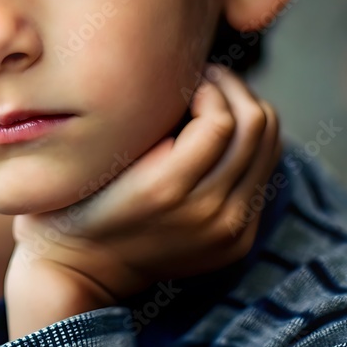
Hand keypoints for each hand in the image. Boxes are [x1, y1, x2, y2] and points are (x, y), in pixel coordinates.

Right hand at [5, 65, 281, 336]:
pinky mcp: (239, 240)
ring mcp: (229, 229)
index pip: (222, 119)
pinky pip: (264, 174)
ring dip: (248, 112)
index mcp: (167, 187)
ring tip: (216, 101)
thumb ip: (140, 121)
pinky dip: (249, 146)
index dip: (209, 87)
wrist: (83, 269)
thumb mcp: (94, 157)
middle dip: (234, 89)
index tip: (186, 77)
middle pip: (257, 126)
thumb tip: (182, 78)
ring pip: (270, 147)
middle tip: (206, 79)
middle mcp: (208, 212)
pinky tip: (219, 137)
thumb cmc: (77, 200)